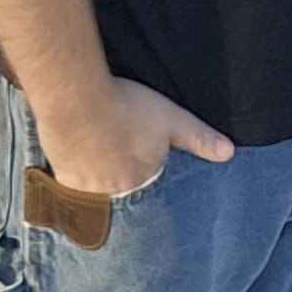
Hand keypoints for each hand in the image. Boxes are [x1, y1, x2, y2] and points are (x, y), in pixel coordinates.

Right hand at [34, 78, 233, 197]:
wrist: (77, 100)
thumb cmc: (126, 107)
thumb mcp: (170, 119)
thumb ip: (198, 137)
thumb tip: (229, 153)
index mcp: (142, 178)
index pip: (144, 175)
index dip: (139, 155)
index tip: (131, 139)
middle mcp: (115, 191)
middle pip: (118, 182)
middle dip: (116, 167)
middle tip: (110, 140)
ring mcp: (87, 188)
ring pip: (93, 185)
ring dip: (94, 170)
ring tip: (91, 143)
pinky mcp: (62, 178)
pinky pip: (69, 183)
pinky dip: (71, 170)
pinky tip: (70, 150)